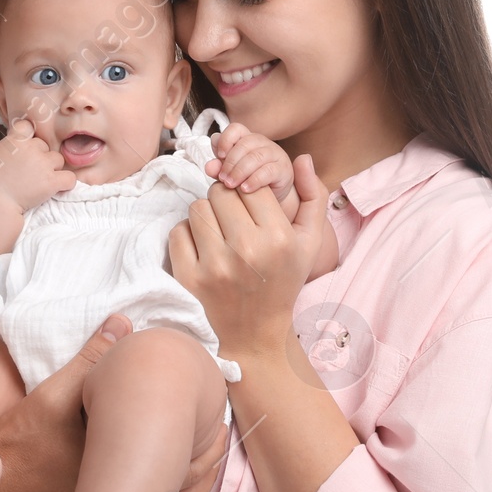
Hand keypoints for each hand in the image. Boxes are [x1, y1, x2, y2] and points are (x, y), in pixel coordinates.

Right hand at [0, 118, 74, 213]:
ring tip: (42, 179)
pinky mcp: (52, 181)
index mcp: (16, 141)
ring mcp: (43, 165)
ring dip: (53, 168)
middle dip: (40, 155)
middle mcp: (31, 149)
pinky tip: (57, 186)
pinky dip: (66, 182)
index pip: (28, 126)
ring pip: (58, 159)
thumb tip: (18, 142)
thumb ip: (10, 144)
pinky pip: (70, 178)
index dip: (29, 136)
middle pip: (44, 145)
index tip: (27, 145)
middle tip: (31, 170)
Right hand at [0, 314, 228, 491]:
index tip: (218, 424)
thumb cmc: (15, 446)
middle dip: (201, 469)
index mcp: (118, 475)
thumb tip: (124, 322)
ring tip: (198, 467)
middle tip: (217, 443)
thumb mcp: (53, 395)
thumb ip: (91, 359)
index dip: (204, 445)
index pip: (177, 463)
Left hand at [169, 154, 328, 358]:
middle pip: (220, 192)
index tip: (249, 209)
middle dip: (225, 201)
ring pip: (198, 208)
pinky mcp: (189, 277)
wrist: (254, 334)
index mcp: (279, 238)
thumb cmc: (282, 282)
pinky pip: (178, 231)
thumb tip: (303, 156)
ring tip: (219, 235)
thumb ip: (313, 196)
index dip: (247, 193)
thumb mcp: (309, 243)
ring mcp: (215, 265)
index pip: (250, 186)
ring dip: (206, 216)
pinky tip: (204, 250)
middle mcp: (247, 250)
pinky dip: (187, 236)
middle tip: (232, 220)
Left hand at [206, 123, 298, 211]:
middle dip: (230, 162)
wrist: (273, 198)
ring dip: (240, 171)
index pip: (236, 128)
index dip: (225, 139)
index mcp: (247, 139)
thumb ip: (219, 168)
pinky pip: (268, 171)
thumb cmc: (249, 181)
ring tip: (231, 185)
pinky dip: (254, 180)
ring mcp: (275, 154)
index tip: (219, 156)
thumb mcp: (231, 174)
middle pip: (245, 144)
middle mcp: (262, 143)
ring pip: (256, 157)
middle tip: (223, 179)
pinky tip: (245, 189)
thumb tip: (208, 166)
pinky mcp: (283, 169)